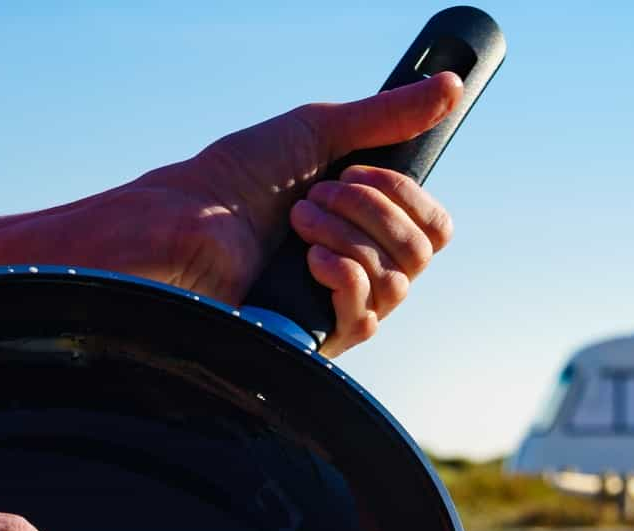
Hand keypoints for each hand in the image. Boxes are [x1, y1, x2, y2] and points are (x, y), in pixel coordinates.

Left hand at [0, 74, 462, 356]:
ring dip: (347, 235)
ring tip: (294, 221)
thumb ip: (384, 118)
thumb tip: (453, 86)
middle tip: (317, 193)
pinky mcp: (314, 341)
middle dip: (374, 208)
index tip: (356, 170)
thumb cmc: (231, 180)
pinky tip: (305, 261)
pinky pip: (368, 315)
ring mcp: (336, 310)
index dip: (406, 193)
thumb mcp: (315, 133)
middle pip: (424, 252)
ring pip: (399, 282)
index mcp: (361, 227)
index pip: (433, 227)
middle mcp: (357, 271)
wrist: (180, 224)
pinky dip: (342, 275)